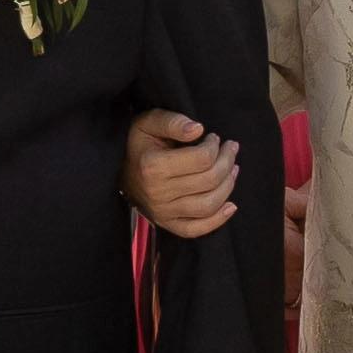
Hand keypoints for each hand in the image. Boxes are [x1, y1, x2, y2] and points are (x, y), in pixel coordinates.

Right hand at [125, 111, 243, 243]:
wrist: (119, 168)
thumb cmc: (138, 143)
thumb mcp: (149, 122)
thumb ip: (173, 121)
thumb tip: (198, 129)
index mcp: (153, 166)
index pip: (202, 159)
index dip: (214, 146)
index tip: (213, 138)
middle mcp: (158, 193)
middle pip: (209, 181)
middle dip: (227, 162)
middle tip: (229, 149)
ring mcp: (162, 212)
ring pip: (208, 205)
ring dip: (228, 186)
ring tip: (233, 169)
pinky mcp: (166, 223)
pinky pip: (196, 230)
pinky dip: (217, 220)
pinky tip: (231, 205)